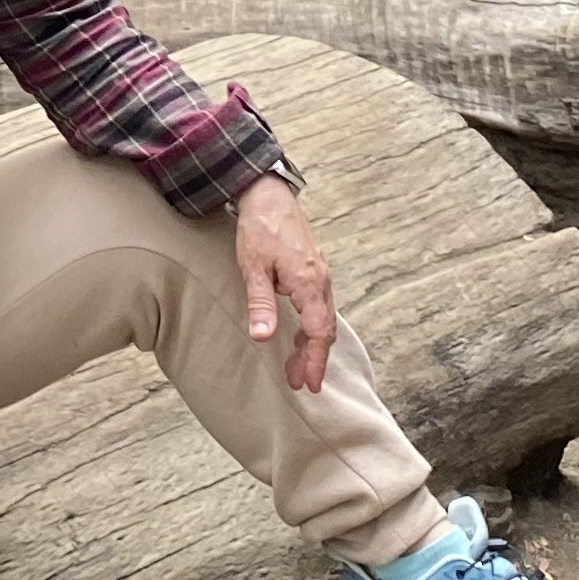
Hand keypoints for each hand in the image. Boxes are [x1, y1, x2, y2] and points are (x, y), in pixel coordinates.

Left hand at [233, 176, 336, 393]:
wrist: (268, 195)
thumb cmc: (259, 228)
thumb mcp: (253, 267)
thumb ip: (260, 303)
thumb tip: (263, 338)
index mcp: (309, 283)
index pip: (320, 332)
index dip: (316, 360)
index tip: (311, 383)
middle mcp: (321, 281)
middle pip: (325, 329)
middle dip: (314, 358)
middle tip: (301, 382)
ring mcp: (319, 276)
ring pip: (323, 319)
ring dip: (312, 344)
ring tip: (297, 366)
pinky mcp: (313, 271)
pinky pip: (319, 307)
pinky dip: (312, 326)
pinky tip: (300, 335)